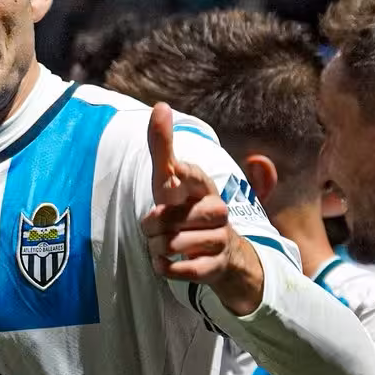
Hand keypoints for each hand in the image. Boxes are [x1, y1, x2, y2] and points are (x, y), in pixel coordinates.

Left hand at [142, 103, 263, 314]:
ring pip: (173, 244)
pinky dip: (167, 269)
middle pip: (169, 218)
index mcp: (204, 185)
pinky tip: (165, 264)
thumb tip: (160, 105)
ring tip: (164, 246)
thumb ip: (163, 147)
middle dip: (152, 227)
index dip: (180, 174)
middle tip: (156, 228)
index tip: (173, 171)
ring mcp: (220, 238)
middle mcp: (217, 209)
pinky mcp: (218, 265)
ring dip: (158, 249)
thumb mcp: (171, 182)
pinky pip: (184, 269)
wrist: (222, 255)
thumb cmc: (187, 211)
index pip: (191, 175)